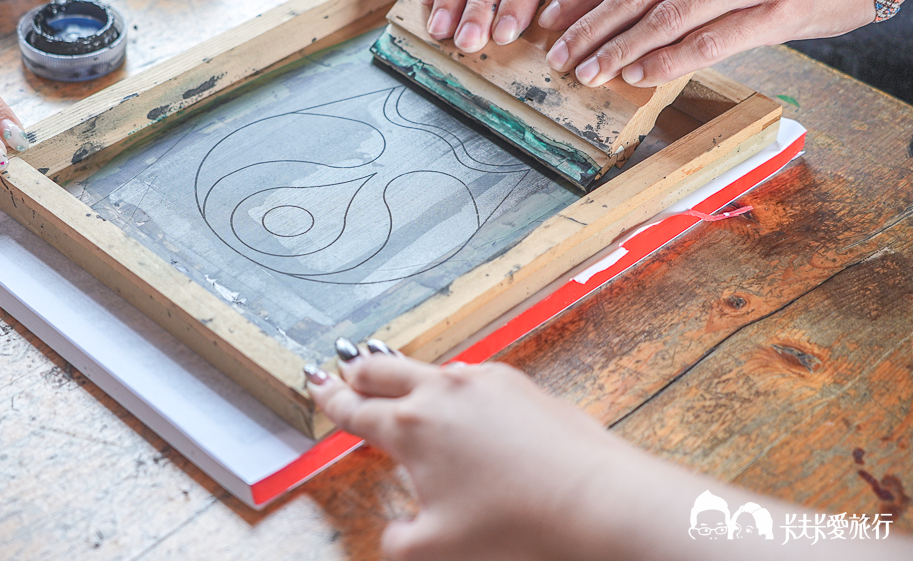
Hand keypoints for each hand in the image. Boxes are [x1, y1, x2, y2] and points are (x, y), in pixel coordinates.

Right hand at [311, 351, 638, 560]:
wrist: (594, 500)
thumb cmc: (515, 525)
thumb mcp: (437, 547)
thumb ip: (399, 541)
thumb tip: (394, 534)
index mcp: (410, 426)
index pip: (355, 409)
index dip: (331, 401)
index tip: (318, 389)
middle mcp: (441, 391)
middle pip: (383, 369)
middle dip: (359, 372)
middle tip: (346, 373)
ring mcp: (482, 381)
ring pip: (429, 370)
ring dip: (409, 377)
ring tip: (404, 389)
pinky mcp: (518, 382)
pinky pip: (470, 378)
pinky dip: (453, 387)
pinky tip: (463, 407)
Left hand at [538, 0, 878, 87]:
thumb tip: (619, 1)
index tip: (550, 20)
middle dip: (588, 28)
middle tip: (558, 57)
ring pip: (667, 17)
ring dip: (619, 50)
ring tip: (588, 72)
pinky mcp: (780, 8)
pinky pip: (710, 39)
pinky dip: (668, 61)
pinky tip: (639, 76)